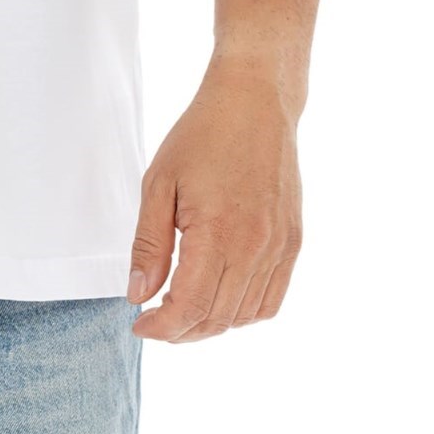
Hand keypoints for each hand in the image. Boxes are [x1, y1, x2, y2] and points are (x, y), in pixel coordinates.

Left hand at [128, 61, 302, 340]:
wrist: (255, 102)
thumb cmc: (202, 136)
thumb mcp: (158, 184)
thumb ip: (149, 245)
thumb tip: (139, 294)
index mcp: (218, 231)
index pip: (191, 306)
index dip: (162, 328)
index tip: (139, 325)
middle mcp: (257, 246)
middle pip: (218, 318)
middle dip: (181, 332)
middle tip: (154, 322)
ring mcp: (281, 246)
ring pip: (247, 315)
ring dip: (211, 325)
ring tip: (182, 312)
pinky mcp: (294, 241)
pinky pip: (272, 298)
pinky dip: (244, 312)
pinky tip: (219, 299)